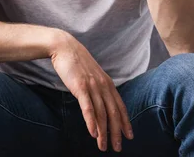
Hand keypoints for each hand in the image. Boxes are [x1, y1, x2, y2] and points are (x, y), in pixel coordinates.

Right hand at [50, 33, 132, 152]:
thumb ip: (98, 86)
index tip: (129, 136)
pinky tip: (93, 133)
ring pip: (101, 114)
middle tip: (118, 148)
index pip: (120, 106)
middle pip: (113, 113)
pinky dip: (91, 122)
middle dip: (116, 133)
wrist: (64, 46)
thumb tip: (100, 100)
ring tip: (103, 146)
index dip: (125, 122)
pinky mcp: (80, 87)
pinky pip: (88, 107)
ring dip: (103, 132)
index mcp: (108, 83)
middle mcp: (103, 86)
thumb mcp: (92, 74)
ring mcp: (92, 86)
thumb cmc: (76, 61)